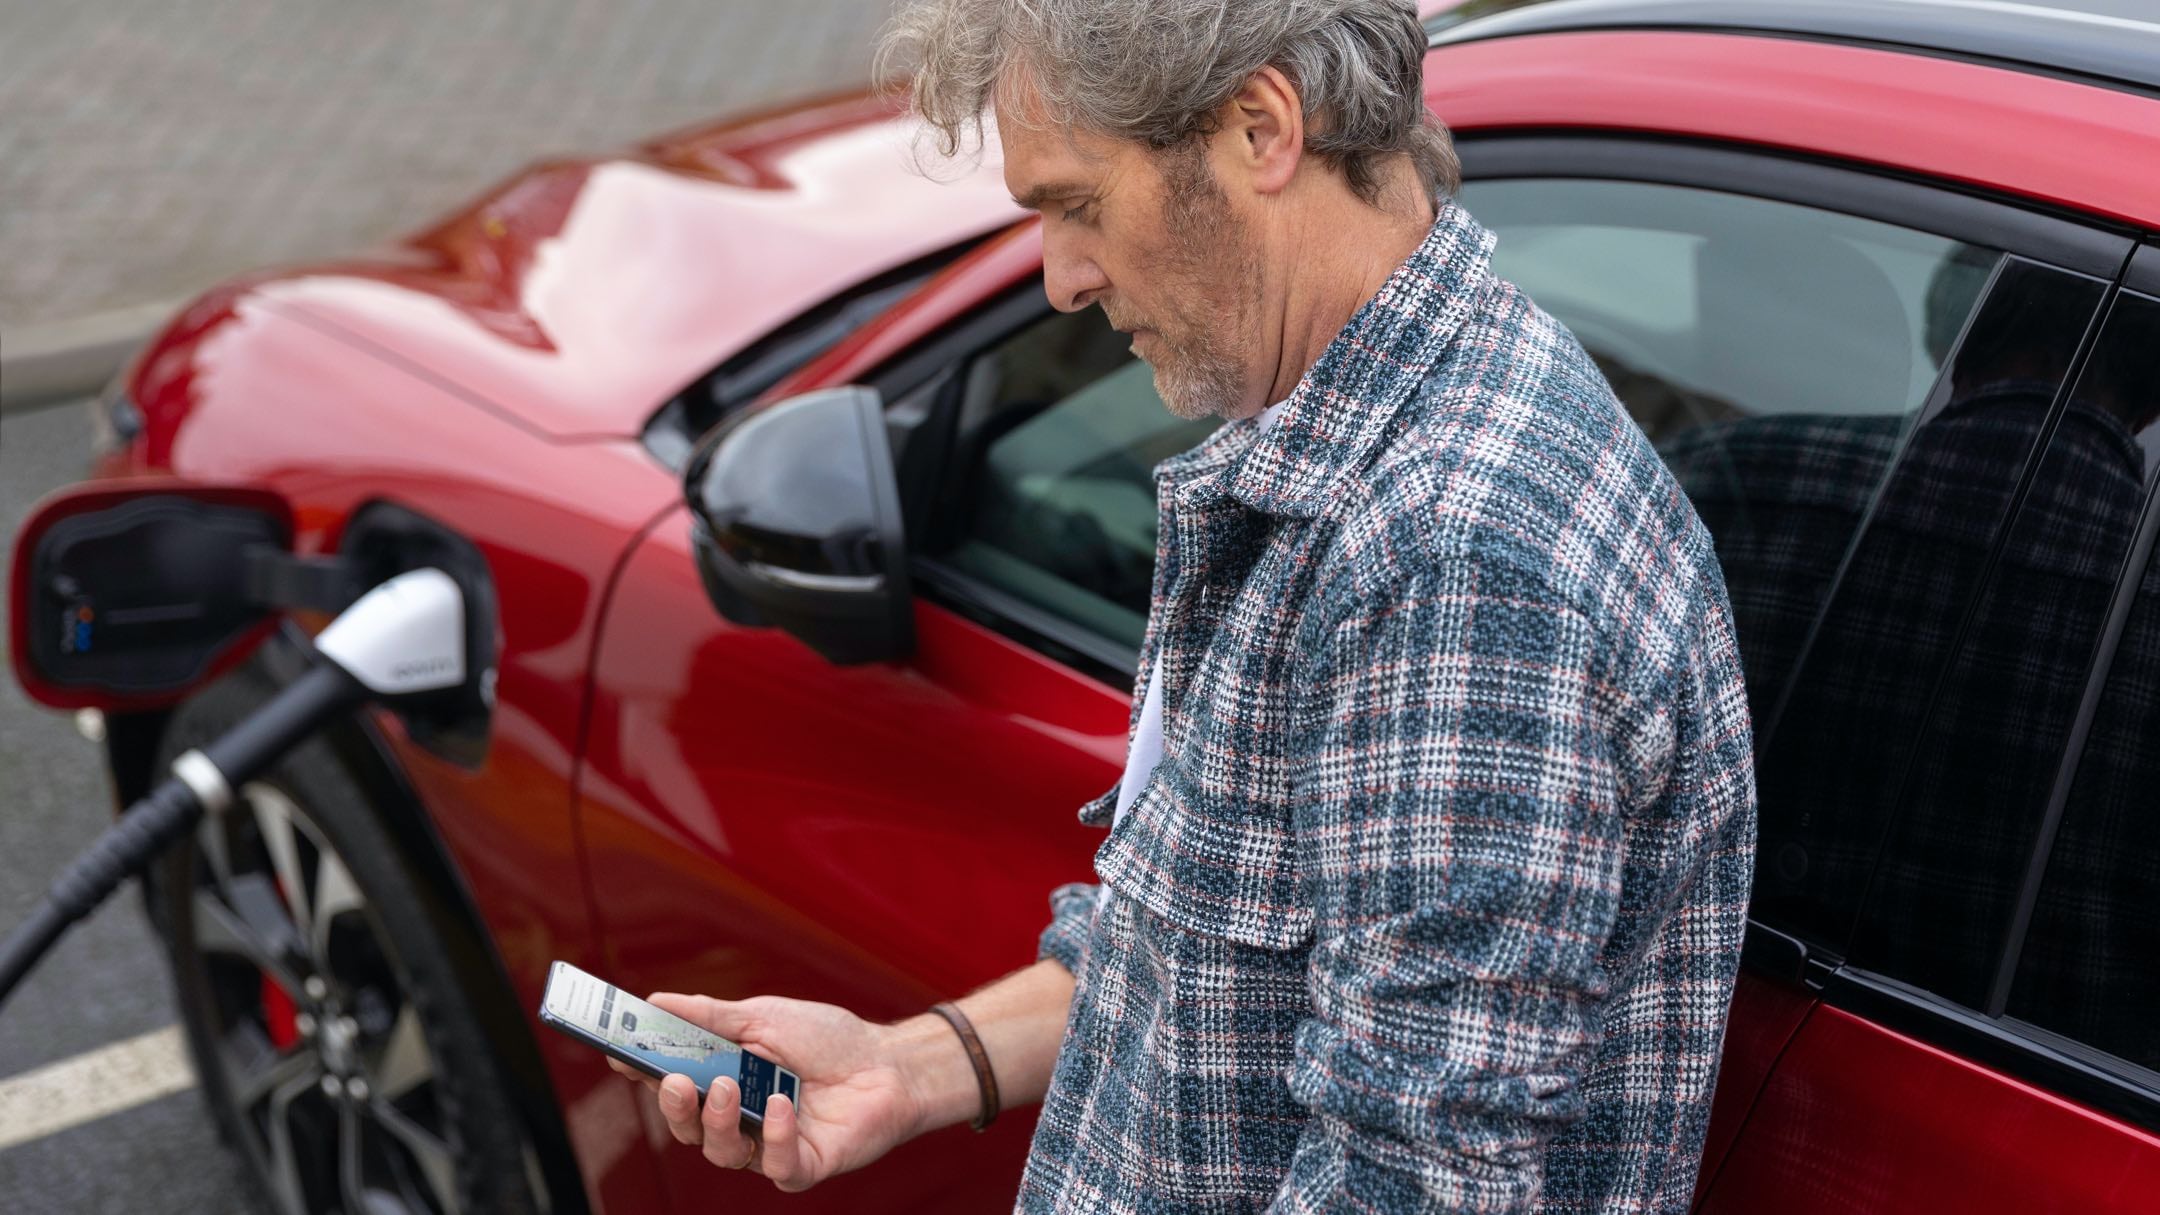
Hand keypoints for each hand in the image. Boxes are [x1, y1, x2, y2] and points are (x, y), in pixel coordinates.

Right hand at [609, 993, 927, 1192]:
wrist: (890, 1061)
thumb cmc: (827, 1038)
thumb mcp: (764, 1017)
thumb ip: (711, 1017)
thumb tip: (655, 1001)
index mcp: (724, 1082)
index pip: (674, 1085)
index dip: (644, 1075)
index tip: (620, 1055)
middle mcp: (739, 1120)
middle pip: (688, 1129)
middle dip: (675, 1107)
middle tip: (676, 1081)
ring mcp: (769, 1146)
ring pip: (723, 1153)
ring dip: (718, 1122)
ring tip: (729, 1088)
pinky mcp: (803, 1166)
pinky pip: (777, 1166)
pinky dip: (775, 1138)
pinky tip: (782, 1106)